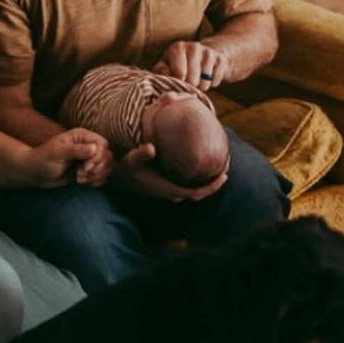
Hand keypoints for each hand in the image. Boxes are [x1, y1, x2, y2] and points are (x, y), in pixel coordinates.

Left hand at [25, 129, 113, 188]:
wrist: (35, 173)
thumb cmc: (42, 160)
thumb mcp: (57, 153)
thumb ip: (76, 150)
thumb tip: (94, 148)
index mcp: (81, 136)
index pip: (102, 144)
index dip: (98, 157)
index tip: (85, 168)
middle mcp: (87, 145)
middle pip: (108, 156)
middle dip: (97, 169)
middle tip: (79, 175)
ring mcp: (89, 158)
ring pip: (107, 166)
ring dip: (96, 176)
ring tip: (79, 180)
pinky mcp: (88, 170)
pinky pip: (102, 176)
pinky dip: (96, 181)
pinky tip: (83, 183)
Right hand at [110, 142, 228, 202]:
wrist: (116, 177)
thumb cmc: (125, 168)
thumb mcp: (132, 159)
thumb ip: (141, 153)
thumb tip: (152, 148)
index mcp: (166, 188)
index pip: (196, 193)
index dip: (211, 187)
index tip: (225, 176)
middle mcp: (169, 193)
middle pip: (198, 194)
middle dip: (213, 184)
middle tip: (227, 169)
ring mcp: (167, 192)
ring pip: (193, 191)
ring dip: (206, 183)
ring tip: (219, 168)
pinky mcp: (165, 188)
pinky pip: (187, 187)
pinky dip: (198, 181)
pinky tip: (202, 169)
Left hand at [153, 41, 230, 90]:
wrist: (203, 55)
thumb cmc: (178, 64)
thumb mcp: (165, 65)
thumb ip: (160, 71)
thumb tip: (164, 76)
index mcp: (177, 47)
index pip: (179, 74)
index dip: (178, 84)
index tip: (177, 84)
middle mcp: (194, 46)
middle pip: (192, 80)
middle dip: (189, 87)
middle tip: (187, 85)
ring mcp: (209, 52)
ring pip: (204, 83)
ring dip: (200, 87)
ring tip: (196, 81)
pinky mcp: (221, 59)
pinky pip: (215, 82)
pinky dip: (211, 84)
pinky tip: (207, 78)